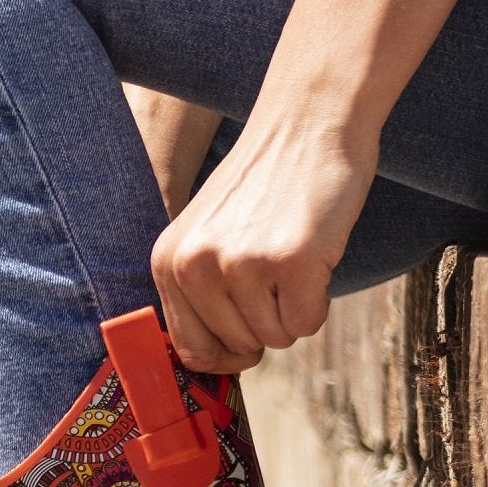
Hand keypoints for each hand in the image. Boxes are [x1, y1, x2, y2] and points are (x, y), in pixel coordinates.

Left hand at [150, 104, 376, 372]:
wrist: (308, 123)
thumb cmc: (264, 185)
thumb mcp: (207, 234)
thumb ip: (198, 291)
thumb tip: (210, 363)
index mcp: (168, 263)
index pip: (190, 349)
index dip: (224, 356)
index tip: (245, 346)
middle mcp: (195, 267)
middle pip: (239, 347)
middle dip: (266, 323)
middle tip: (277, 273)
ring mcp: (241, 265)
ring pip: (276, 339)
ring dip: (294, 310)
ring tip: (293, 257)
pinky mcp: (290, 262)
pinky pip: (308, 324)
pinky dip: (319, 302)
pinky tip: (314, 258)